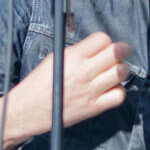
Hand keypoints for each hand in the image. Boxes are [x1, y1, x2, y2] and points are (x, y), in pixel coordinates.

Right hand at [0, 31, 130, 149]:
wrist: (27, 110)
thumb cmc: (39, 84)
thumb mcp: (55, 58)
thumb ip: (78, 52)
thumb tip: (98, 47)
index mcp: (72, 56)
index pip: (102, 39)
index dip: (106, 42)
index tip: (106, 47)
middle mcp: (83, 71)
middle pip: (117, 53)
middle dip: (122, 51)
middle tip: (120, 54)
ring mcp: (90, 90)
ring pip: (121, 73)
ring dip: (122, 70)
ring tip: (114, 72)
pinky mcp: (93, 107)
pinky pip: (119, 95)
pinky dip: (119, 91)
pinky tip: (110, 89)